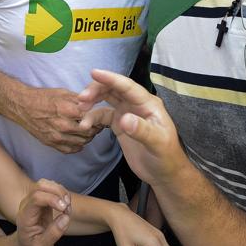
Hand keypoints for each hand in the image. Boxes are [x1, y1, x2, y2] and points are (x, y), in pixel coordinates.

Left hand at [12, 179, 71, 245]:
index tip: (64, 210)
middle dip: (58, 192)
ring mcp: (33, 200)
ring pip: (47, 184)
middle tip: (67, 208)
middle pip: (41, 185)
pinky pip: (51, 189)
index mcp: (25, 216)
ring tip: (67, 208)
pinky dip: (61, 194)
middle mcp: (27, 204)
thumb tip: (66, 217)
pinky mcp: (41, 200)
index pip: (36, 197)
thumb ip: (53, 234)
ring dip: (61, 192)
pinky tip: (65, 206)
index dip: (52, 199)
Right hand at [13, 86, 97, 153]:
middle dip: (95, 128)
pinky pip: (70, 150)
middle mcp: (62, 125)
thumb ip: (79, 99)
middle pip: (88, 132)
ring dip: (88, 137)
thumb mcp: (62, 93)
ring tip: (88, 130)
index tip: (99, 115)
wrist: (22, 106)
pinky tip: (79, 139)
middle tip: (97, 124)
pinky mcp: (51, 143)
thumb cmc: (42, 97)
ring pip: (82, 142)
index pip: (90, 117)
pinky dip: (78, 146)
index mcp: (66, 109)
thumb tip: (94, 103)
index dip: (97, 116)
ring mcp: (56, 136)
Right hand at [78, 70, 187, 188]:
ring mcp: (127, 113)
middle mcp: (137, 104)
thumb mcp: (157, 144)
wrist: (163, 173)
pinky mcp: (120, 124)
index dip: (111, 78)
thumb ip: (142, 131)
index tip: (94, 72)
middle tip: (81, 98)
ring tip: (79, 109)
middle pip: (114, 89)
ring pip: (107, 99)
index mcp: (148, 104)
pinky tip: (85, 125)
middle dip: (97, 89)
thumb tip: (124, 119)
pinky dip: (92, 117)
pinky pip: (103, 115)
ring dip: (92, 100)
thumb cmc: (166, 156)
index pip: (128, 86)